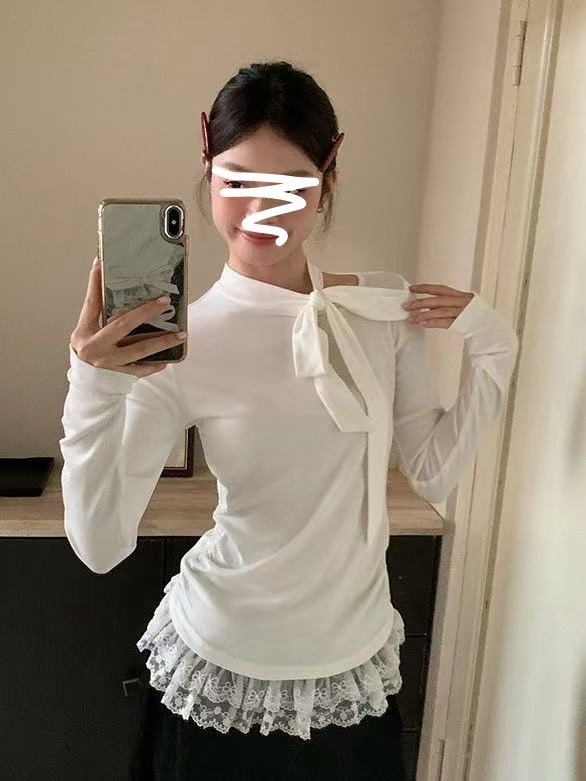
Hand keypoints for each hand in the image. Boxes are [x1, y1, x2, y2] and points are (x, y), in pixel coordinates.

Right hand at [70, 256, 185, 376]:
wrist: (87, 388)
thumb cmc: (90, 355)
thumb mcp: (87, 335)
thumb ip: (99, 318)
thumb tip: (115, 291)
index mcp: (84, 332)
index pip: (91, 304)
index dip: (95, 284)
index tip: (100, 264)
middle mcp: (94, 346)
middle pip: (123, 324)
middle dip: (146, 311)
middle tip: (165, 301)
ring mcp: (108, 363)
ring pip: (139, 349)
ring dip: (162, 341)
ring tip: (181, 334)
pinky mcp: (120, 376)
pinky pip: (142, 369)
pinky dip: (155, 365)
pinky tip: (168, 360)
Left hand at [402, 284, 473, 328]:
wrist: (491, 329)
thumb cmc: (477, 318)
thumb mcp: (465, 306)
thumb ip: (450, 304)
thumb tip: (429, 307)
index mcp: (462, 296)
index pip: (441, 289)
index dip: (426, 288)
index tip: (412, 288)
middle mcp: (462, 302)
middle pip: (437, 300)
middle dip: (420, 302)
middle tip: (406, 306)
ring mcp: (462, 313)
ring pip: (439, 312)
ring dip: (423, 315)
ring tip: (411, 318)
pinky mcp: (462, 324)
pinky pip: (443, 322)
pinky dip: (431, 323)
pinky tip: (421, 324)